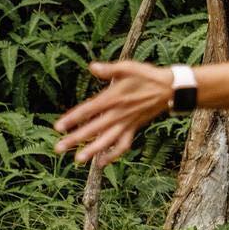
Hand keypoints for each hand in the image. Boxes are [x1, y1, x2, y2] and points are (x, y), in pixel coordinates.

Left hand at [54, 61, 173, 167]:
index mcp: (114, 98)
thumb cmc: (147, 76)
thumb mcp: (129, 67)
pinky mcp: (134, 128)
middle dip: (75, 139)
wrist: (170, 88)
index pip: (88, 110)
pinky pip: (123, 145)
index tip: (58, 127)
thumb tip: (92, 66)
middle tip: (58, 148)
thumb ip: (109, 69)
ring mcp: (127, 123)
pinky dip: (113, 155)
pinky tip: (101, 162)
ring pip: (107, 140)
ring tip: (78, 159)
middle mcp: (119, 113)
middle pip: (94, 129)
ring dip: (92, 151)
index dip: (72, 119)